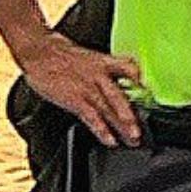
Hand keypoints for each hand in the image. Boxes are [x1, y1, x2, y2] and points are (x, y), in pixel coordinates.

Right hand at [20, 33, 143, 148]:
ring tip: (132, 139)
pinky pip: (91, 117)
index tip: (150, 90)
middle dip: (132, 114)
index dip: (140, 77)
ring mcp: (87, 87)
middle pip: (119, 95)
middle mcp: (98, 74)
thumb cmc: (63, 55)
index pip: (128, 66)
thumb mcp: (89, 57)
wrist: (40, 51)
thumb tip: (121, 80)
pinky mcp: (74, 99)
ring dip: (122, 126)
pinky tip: (110, 140)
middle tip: (143, 129)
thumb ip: (105, 69)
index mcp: (103, 62)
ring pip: (108, 108)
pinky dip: (102, 130)